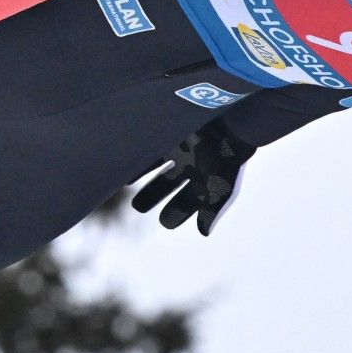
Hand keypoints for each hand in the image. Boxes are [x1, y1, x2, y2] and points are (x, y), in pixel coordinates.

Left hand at [130, 122, 256, 236]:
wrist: (228, 119)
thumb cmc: (227, 158)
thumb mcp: (222, 191)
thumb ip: (212, 213)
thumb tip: (204, 233)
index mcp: (206, 180)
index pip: (189, 203)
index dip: (177, 214)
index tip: (166, 222)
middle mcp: (192, 165)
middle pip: (168, 184)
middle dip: (154, 196)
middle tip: (139, 207)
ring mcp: (180, 149)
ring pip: (156, 167)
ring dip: (142, 179)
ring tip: (125, 185)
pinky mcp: (169, 133)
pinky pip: (148, 151)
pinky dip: (136, 164)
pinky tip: (124, 173)